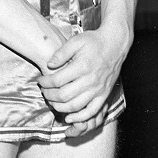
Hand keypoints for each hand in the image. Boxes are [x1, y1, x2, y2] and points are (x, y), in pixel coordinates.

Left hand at [37, 23, 128, 137]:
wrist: (115, 43)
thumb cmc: (95, 41)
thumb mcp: (76, 40)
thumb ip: (61, 53)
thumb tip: (49, 65)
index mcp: (82, 66)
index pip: (57, 80)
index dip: (45, 83)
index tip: (41, 81)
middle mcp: (90, 80)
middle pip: (63, 95)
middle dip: (49, 95)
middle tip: (44, 91)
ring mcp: (98, 89)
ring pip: (74, 106)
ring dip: (59, 107)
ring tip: (53, 101)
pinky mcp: (104, 94)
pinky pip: (91, 111)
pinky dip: (79, 117)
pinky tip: (69, 117)